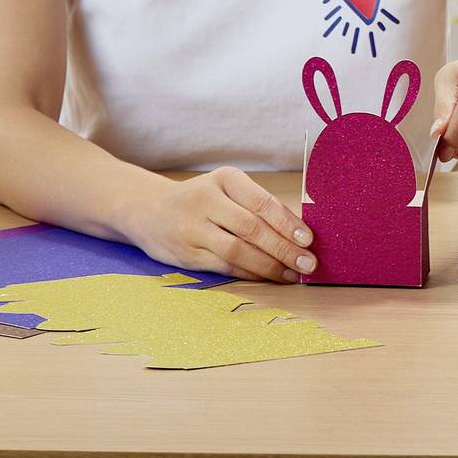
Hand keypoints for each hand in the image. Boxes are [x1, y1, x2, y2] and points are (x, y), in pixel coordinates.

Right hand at [128, 166, 311, 282]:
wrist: (148, 209)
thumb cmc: (201, 199)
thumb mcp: (226, 189)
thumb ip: (256, 205)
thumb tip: (299, 232)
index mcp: (225, 179)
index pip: (261, 202)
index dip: (288, 223)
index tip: (309, 239)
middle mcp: (207, 200)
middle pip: (252, 228)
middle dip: (284, 248)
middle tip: (308, 263)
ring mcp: (194, 228)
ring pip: (238, 250)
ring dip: (269, 265)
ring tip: (291, 274)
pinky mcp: (187, 253)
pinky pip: (224, 266)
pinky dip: (249, 273)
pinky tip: (267, 277)